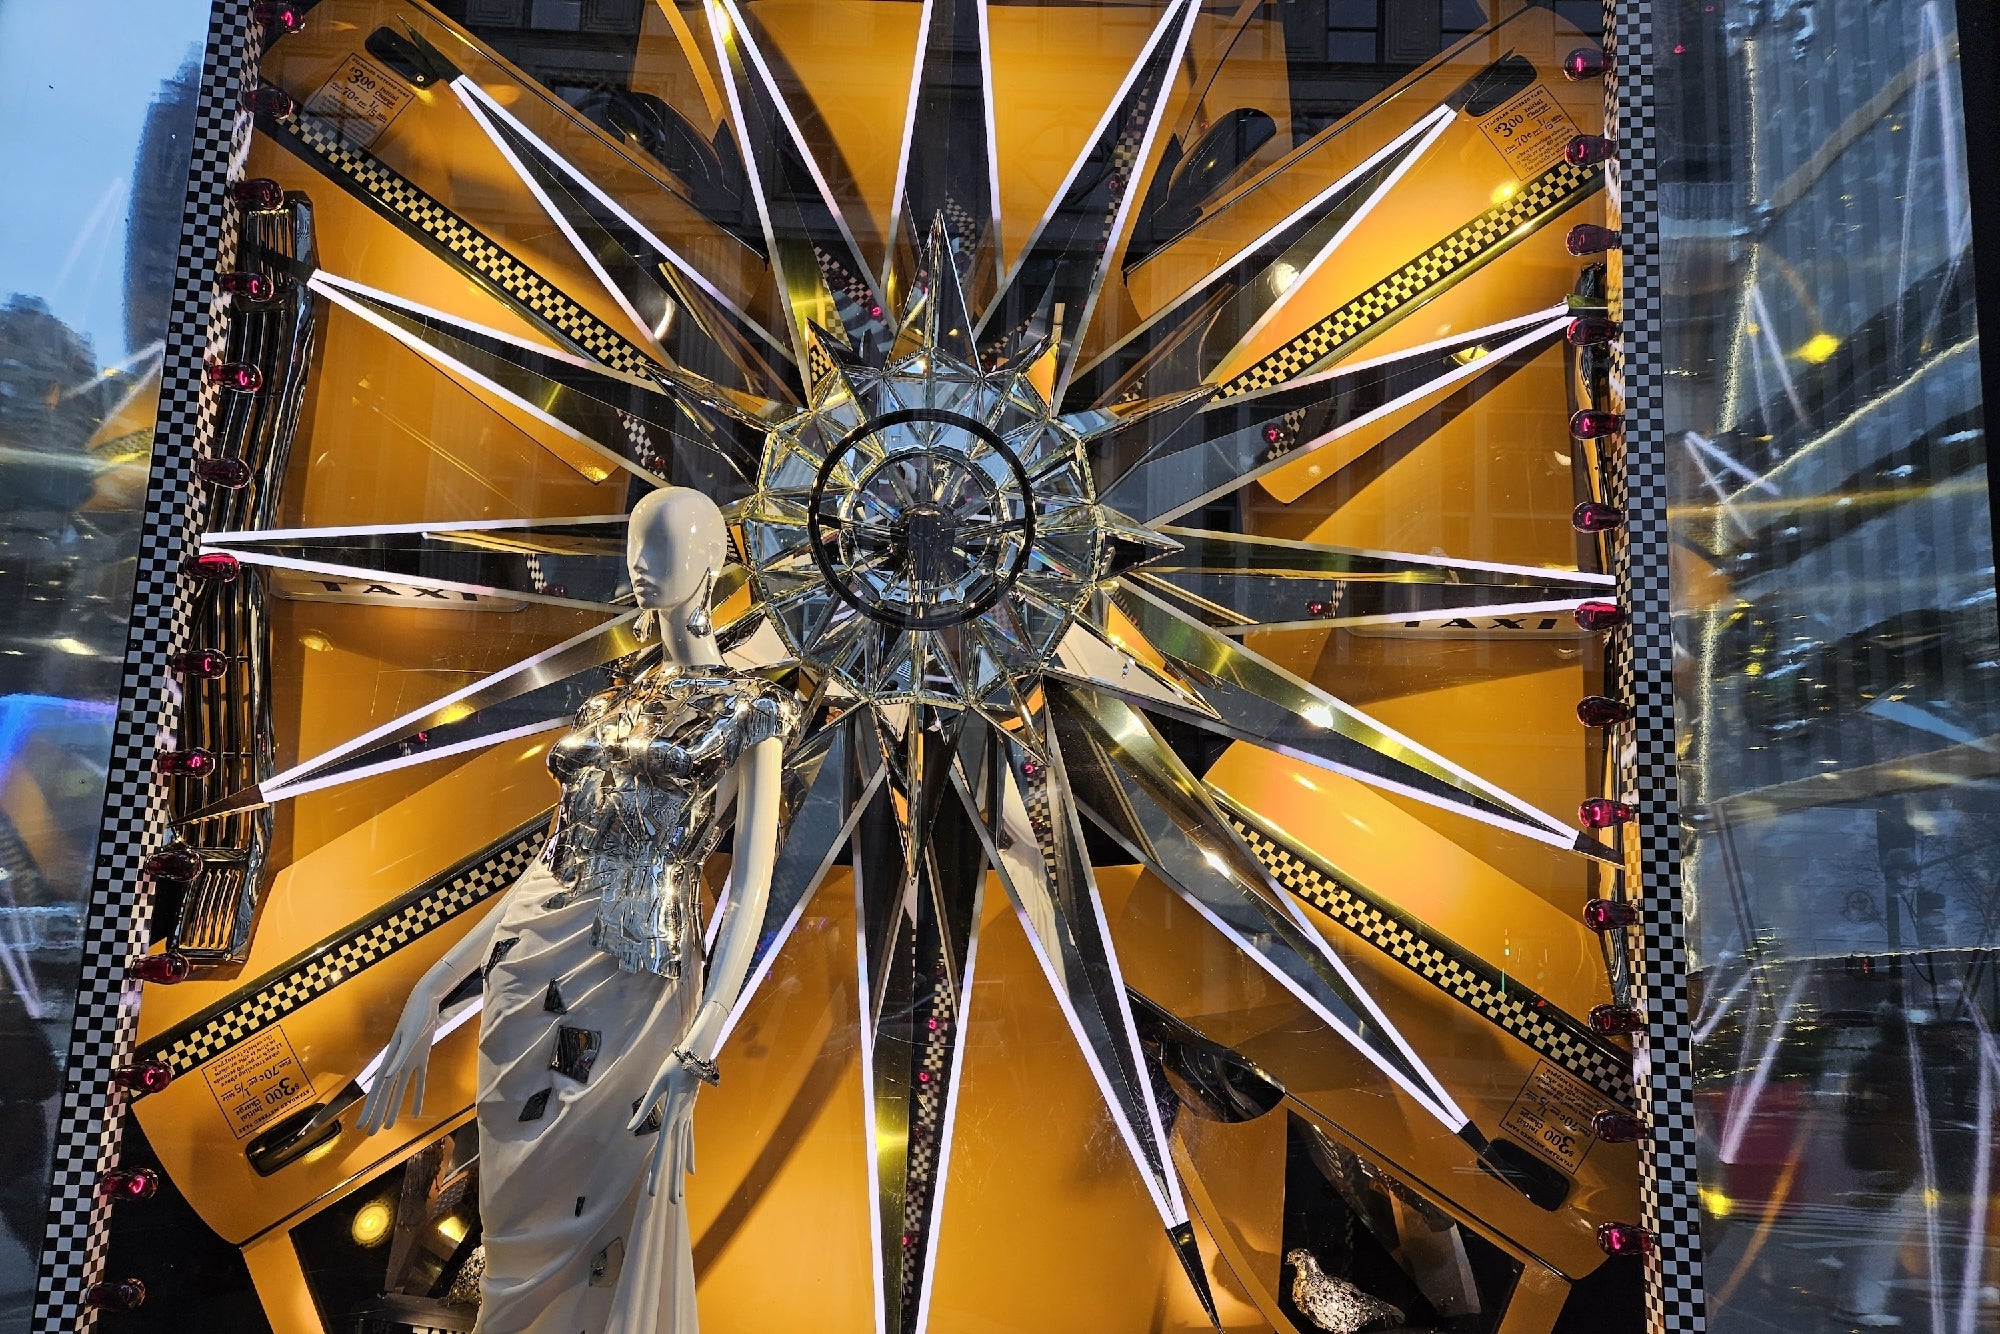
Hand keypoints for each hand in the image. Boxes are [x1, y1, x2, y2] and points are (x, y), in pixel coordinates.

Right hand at [357, 978, 446, 1134]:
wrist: (426, 1000)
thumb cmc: (416, 1015)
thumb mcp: (410, 1035)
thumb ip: (399, 1056)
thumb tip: (386, 1076)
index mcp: (390, 1059)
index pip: (377, 1090)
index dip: (370, 1108)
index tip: (362, 1124)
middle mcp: (396, 1063)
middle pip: (385, 1094)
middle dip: (377, 1113)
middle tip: (370, 1133)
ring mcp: (408, 1061)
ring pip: (399, 1091)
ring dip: (393, 1108)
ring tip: (387, 1126)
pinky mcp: (421, 1057)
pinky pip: (419, 1081)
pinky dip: (417, 1096)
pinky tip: (416, 1111)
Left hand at [629, 1056, 701, 1200]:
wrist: (696, 1055)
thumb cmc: (674, 1066)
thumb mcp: (657, 1084)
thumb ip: (644, 1108)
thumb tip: (630, 1129)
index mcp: (672, 1114)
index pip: (662, 1148)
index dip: (657, 1169)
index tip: (653, 1188)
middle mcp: (682, 1121)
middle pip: (674, 1155)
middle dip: (670, 1180)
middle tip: (668, 1202)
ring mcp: (687, 1120)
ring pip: (683, 1151)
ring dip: (679, 1174)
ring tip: (679, 1195)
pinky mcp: (689, 1117)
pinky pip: (689, 1141)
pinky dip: (689, 1157)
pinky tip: (691, 1172)